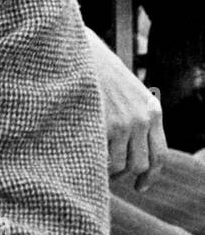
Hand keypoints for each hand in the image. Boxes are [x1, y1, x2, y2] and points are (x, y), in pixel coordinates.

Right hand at [86, 28, 165, 191]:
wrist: (75, 48)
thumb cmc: (94, 68)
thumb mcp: (124, 90)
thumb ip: (132, 114)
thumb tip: (127, 147)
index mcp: (151, 110)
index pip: (159, 154)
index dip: (149, 175)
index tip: (140, 186)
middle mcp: (142, 119)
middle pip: (140, 164)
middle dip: (125, 175)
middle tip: (109, 177)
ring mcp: (123, 123)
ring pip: (120, 165)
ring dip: (107, 172)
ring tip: (92, 168)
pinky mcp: (103, 124)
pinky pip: (101, 157)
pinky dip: (93, 163)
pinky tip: (82, 158)